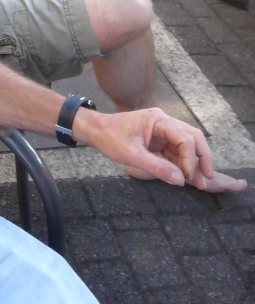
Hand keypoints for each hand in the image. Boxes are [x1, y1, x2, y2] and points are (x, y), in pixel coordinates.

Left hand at [85, 109, 247, 192]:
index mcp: (158, 120)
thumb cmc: (109, 138)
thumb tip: (180, 180)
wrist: (96, 131)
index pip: (184, 137)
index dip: (191, 158)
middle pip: (193, 138)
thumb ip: (156, 167)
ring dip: (194, 164)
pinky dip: (184, 165)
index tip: (190, 176)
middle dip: (202, 158)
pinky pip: (178, 152)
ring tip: (200, 183)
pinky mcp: (161, 141)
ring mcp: (164, 132)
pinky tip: (189, 178)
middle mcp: (164, 123)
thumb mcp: (131, 155)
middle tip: (206, 179)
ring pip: (188, 146)